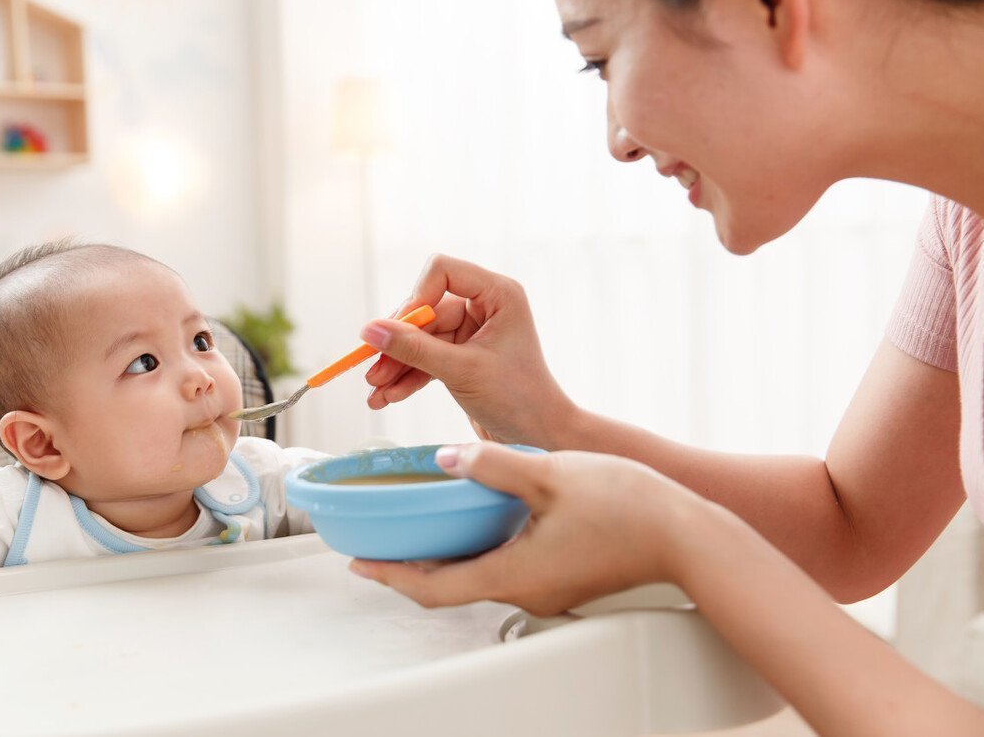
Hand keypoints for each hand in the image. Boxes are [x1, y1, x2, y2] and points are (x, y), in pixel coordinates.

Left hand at [349, 442, 709, 616]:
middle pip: (451, 589)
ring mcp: (547, 588)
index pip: (435, 588)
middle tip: (378, 549)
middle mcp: (526, 591)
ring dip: (444, 561)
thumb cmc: (630, 509)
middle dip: (410, 570)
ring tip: (416, 532)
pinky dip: (478, 552)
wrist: (690, 536)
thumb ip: (492, 466)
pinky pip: (507, 569)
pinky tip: (476, 524)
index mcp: (515, 573)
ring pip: (479, 579)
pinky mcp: (564, 577)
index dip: (392, 577)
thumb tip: (447, 459)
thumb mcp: (550, 475)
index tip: (360, 563)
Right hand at [361, 254, 575, 446]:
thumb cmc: (518, 399)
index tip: (396, 331)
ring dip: (397, 364)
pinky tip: (388, 397)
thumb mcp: (461, 371)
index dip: (416, 298)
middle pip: (424, 309)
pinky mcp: (462, 356)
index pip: (442, 271)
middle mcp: (485, 306)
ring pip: (420, 338)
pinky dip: (407, 376)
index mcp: (497, 294)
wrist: (540, 438)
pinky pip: (426, 357)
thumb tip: (369, 330)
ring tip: (375, 393)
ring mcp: (472, 331)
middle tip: (371, 370)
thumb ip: (414, 349)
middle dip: (398, 342)